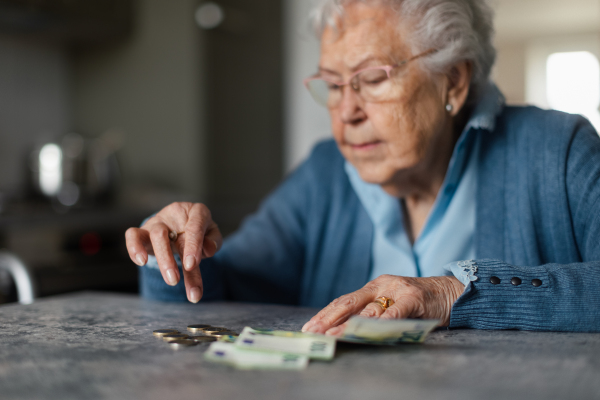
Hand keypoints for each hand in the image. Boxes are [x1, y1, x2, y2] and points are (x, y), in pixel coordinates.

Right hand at [125, 202, 221, 302]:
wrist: (185, 226)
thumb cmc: (201, 232)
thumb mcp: (212, 235)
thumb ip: (213, 241)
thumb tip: (209, 249)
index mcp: (196, 212)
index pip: (194, 226)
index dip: (193, 246)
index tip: (191, 265)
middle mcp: (175, 213)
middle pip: (167, 234)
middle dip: (169, 259)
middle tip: (175, 281)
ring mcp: (158, 222)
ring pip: (154, 237)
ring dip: (162, 260)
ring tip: (171, 280)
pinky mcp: (143, 231)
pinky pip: (133, 235)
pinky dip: (134, 248)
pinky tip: (141, 262)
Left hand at [301, 275, 464, 334]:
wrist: (451, 291)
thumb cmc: (418, 302)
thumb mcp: (392, 304)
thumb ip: (372, 314)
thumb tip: (343, 331)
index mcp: (373, 287)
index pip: (343, 301)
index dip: (324, 314)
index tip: (308, 328)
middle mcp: (382, 286)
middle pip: (349, 303)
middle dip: (328, 318)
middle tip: (313, 332)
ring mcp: (398, 290)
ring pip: (370, 309)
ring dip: (351, 324)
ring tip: (334, 335)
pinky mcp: (415, 298)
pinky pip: (398, 311)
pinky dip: (385, 321)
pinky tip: (371, 330)